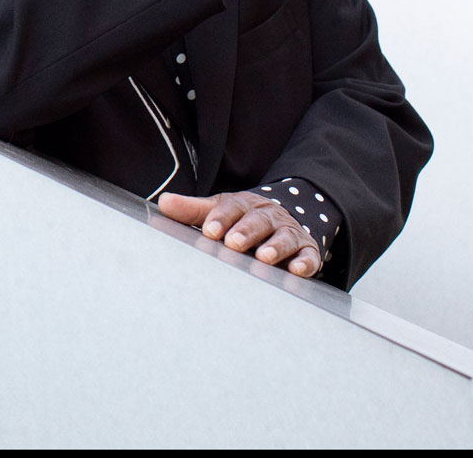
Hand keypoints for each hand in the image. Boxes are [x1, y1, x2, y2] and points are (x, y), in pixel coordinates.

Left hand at [156, 190, 324, 277]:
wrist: (281, 218)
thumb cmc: (241, 219)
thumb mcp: (218, 211)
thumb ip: (192, 210)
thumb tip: (164, 202)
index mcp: (243, 205)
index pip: (232, 207)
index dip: (221, 218)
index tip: (210, 230)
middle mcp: (267, 215)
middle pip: (258, 220)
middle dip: (246, 231)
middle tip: (234, 244)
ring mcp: (288, 231)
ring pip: (284, 236)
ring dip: (275, 246)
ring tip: (264, 257)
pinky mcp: (306, 249)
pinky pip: (308, 255)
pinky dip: (305, 262)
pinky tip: (297, 270)